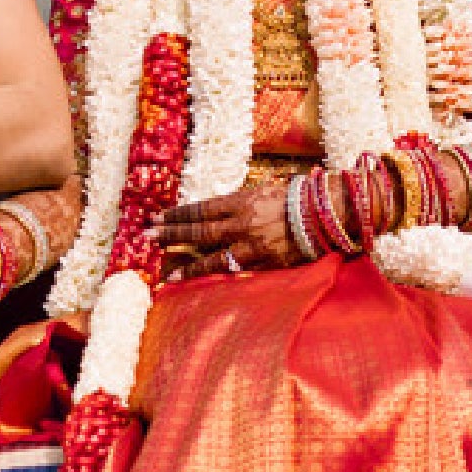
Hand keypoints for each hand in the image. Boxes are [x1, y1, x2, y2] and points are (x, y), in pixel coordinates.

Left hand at [157, 183, 300, 282]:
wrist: (324, 215)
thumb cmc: (296, 198)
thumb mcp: (264, 190)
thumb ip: (240, 201)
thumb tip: (219, 209)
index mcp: (240, 201)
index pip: (200, 209)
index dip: (177, 214)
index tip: (157, 216)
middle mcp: (240, 222)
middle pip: (198, 231)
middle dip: (171, 234)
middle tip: (147, 236)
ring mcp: (249, 244)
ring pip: (210, 255)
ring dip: (186, 262)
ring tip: (165, 270)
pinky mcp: (261, 262)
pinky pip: (231, 270)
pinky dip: (211, 275)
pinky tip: (197, 281)